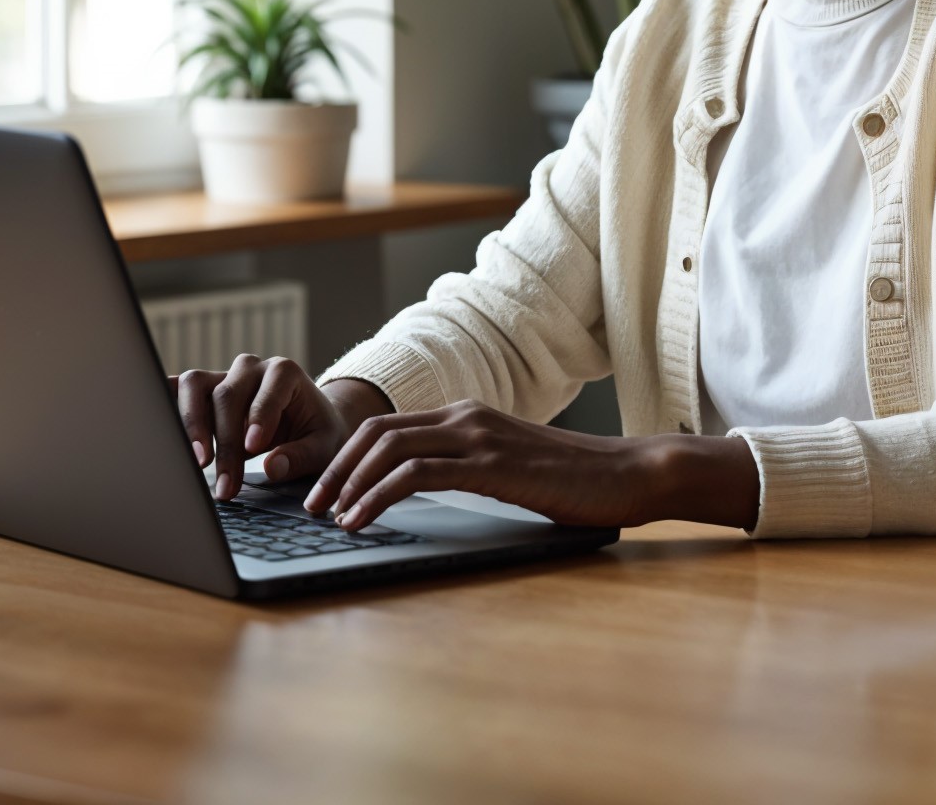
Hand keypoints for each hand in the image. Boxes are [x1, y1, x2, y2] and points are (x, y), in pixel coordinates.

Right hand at [170, 356, 391, 499]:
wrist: (308, 420)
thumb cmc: (317, 432)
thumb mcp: (324, 446)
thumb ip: (301, 455)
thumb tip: (271, 467)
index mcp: (284, 373)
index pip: (268, 391)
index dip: (259, 417)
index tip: (253, 448)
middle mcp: (251, 368)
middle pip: (228, 395)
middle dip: (226, 442)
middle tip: (226, 485)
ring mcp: (222, 376)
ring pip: (195, 385)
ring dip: (191, 424)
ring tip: (198, 463)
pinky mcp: (202, 391)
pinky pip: (177, 390)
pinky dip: (165, 405)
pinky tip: (158, 430)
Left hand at [304, 399, 761, 533]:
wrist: (626, 475)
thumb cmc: (571, 482)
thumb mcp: (506, 470)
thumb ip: (467, 471)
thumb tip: (420, 495)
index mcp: (465, 415)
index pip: (387, 427)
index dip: (346, 457)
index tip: (321, 490)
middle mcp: (465, 416)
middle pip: (376, 433)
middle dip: (335, 468)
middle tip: (309, 506)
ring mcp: (477, 435)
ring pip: (389, 448)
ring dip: (348, 483)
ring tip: (328, 517)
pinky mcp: (490, 463)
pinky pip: (417, 474)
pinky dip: (379, 495)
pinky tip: (361, 520)